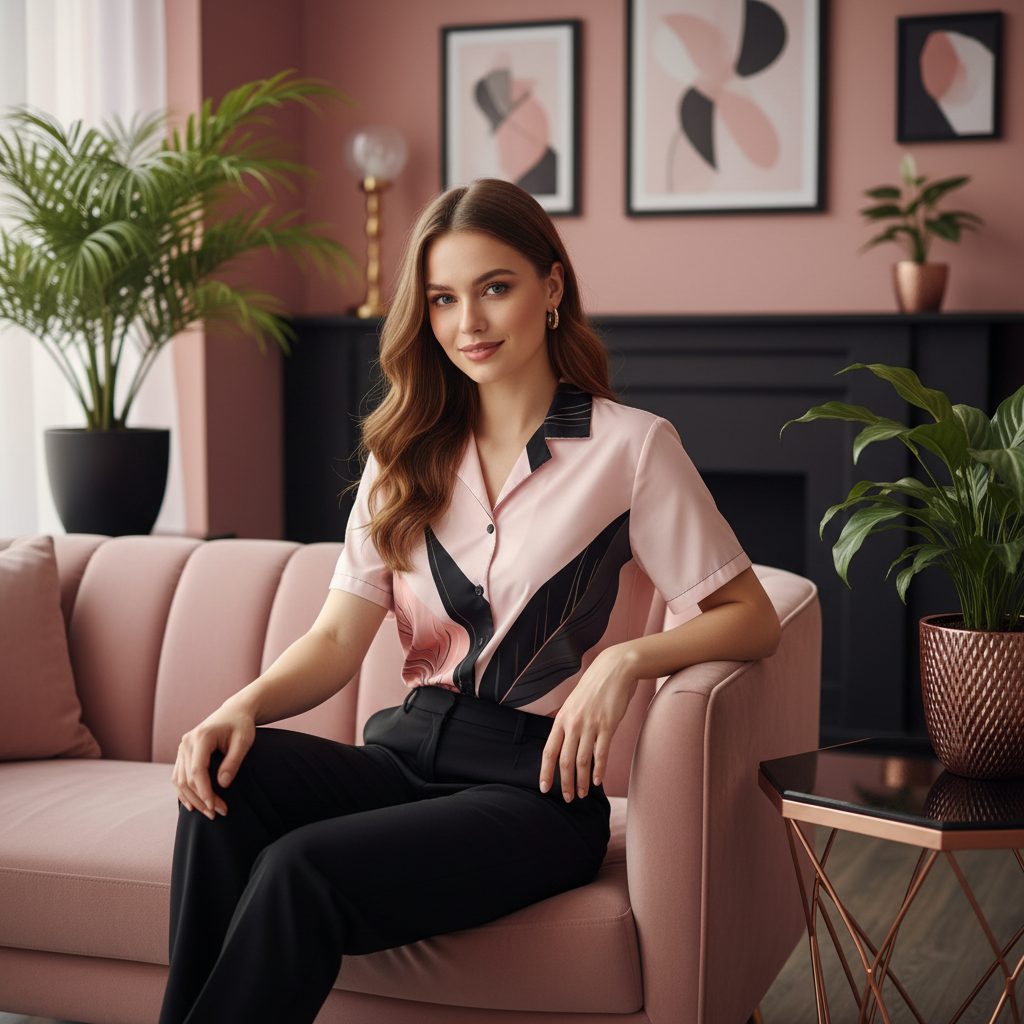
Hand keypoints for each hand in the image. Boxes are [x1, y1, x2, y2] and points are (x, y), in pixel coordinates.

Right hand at [172, 698, 255, 818]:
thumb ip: (233, 761)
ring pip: (179, 780)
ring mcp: (182, 747)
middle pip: (187, 779)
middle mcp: (187, 742)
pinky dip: (184, 792)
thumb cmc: (241, 725)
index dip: (205, 792)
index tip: (216, 807)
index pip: (198, 771)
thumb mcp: (244, 741)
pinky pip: (177, 776)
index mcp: (201, 737)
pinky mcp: (183, 752)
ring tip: (209, 812)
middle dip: (201, 799)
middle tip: (218, 814)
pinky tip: (193, 805)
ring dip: (192, 799)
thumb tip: (222, 785)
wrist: (234, 711)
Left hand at [539, 646, 637, 801]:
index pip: (549, 751)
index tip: (545, 788)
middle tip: (569, 798)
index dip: (545, 772)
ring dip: (583, 781)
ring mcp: (590, 725)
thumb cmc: (593, 687)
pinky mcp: (607, 725)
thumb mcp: (573, 703)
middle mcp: (573, 723)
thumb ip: (567, 723)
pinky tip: (599, 781)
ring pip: (582, 761)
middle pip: (564, 760)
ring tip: (584, 794)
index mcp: (561, 718)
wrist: (614, 670)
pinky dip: (599, 769)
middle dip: (566, 783)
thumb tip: (563, 742)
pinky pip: (601, 753)